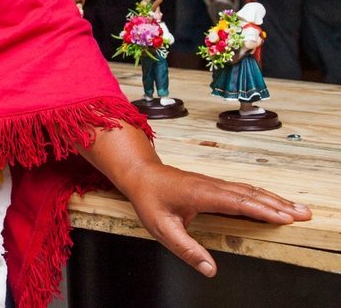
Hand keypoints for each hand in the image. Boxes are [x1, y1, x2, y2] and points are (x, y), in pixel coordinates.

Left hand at [117, 161, 311, 275]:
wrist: (140, 174)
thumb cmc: (149, 198)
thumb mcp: (162, 228)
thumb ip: (186, 249)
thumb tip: (210, 270)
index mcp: (201, 194)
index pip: (238, 202)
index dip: (263, 210)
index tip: (285, 218)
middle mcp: (212, 186)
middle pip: (251, 194)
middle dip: (279, 204)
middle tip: (304, 214)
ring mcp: (214, 184)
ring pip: (250, 190)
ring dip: (274, 199)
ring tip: (297, 209)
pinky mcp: (214, 186)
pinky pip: (243, 190)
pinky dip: (262, 196)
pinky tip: (273, 202)